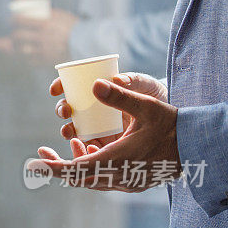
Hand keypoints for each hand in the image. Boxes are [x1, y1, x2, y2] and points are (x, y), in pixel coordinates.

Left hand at [0, 3, 78, 66]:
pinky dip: (26, 57)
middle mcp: (43, 37)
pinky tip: (28, 53)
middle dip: (14, 34)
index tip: (13, 19)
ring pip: (21, 49)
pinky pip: (29, 60)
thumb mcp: (54, 13)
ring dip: (17, 47)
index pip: (20, 20)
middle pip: (18, 35)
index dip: (13, 20)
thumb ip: (33, 5)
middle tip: (15, 33)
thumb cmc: (69, 25)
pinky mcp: (46, 61)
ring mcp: (44, 50)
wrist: (85, 42)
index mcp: (46, 23)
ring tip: (20, 44)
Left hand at [33, 79, 179, 191]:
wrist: (198, 146)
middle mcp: (119, 176)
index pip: (76, 170)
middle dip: (58, 166)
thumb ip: (120, 96)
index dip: (53, 168)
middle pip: (78, 178)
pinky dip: (91, 165)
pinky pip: (103, 179)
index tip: (34, 165)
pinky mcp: (132, 182)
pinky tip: (90, 148)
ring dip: (76, 163)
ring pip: (90, 179)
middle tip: (41, 154)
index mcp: (117, 160)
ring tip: (74, 139)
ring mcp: (126, 183)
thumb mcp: (147, 106)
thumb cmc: (173, 125)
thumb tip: (94, 85)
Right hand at [51, 72, 167, 151]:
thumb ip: (132, 80)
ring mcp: (97, 126)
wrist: (171, 118)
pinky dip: (83, 148)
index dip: (60, 86)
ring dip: (68, 131)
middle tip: (66, 111)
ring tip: (71, 133)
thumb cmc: (155, 94)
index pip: (72, 86)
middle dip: (62, 110)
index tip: (56, 89)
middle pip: (69, 109)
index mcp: (98, 91)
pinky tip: (87, 147)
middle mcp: (93, 109)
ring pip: (75, 130)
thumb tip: (116, 79)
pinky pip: (88, 147)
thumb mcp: (144, 85)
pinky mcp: (104, 143)